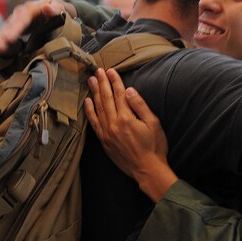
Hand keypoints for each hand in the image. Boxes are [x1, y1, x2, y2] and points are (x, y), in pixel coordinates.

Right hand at [0, 0, 74, 52]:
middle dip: (2, 35)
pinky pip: (6, 34)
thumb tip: (48, 7)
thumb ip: (56, 8)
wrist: (56, 10)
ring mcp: (17, 21)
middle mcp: (21, 14)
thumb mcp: (61, 7)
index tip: (10, 38)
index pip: (23, 18)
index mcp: (32, 8)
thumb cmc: (59, 9)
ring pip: (5, 29)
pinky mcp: (15, 28)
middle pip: (11, 24)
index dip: (16, 28)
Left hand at [83, 68, 177, 201]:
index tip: (111, 70)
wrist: (147, 170)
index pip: (119, 94)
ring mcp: (107, 133)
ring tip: (91, 81)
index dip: (114, 81)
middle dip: (102, 83)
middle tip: (97, 71)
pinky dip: (89, 111)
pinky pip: (94, 123)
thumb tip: (129, 90)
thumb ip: (140, 105)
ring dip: (94, 93)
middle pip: (106, 99)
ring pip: (98, 108)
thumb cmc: (154, 147)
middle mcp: (113, 124)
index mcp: (126, 118)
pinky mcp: (104, 141)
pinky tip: (87, 102)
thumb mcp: (153, 124)